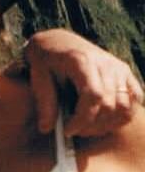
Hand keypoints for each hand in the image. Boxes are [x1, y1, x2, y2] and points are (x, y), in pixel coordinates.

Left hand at [24, 29, 143, 136]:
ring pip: (125, 106)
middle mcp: (105, 63)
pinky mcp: (124, 72)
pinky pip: (135, 99)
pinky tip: (104, 118)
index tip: (68, 130)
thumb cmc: (45, 58)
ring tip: (88, 126)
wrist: (57, 40)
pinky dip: (123, 114)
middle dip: (92, 125)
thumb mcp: (37, 76)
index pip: (94, 96)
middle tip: (75, 130)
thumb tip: (46, 128)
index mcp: (82, 61)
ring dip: (108, 124)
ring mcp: (118, 67)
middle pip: (110, 105)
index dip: (83, 119)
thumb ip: (44, 102)